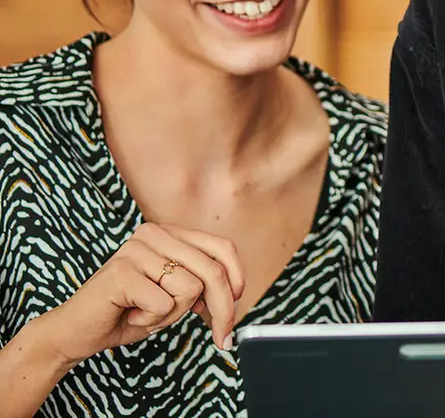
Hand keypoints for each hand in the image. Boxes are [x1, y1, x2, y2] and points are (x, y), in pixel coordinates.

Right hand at [28, 222, 245, 364]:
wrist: (76, 331)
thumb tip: (235, 295)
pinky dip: (152, 321)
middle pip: (212, 271)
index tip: (238, 306)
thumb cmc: (128, 312)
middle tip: (222, 339)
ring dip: (173, 315)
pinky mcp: (122, 272)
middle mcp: (154, 234)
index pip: (222, 248)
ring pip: (190, 289)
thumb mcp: (174, 295)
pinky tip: (131, 315)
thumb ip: (201, 285)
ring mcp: (136, 250)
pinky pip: (163, 304)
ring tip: (146, 314)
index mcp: (170, 233)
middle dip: (223, 310)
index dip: (237, 279)